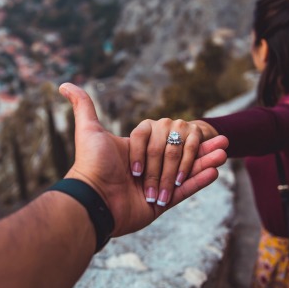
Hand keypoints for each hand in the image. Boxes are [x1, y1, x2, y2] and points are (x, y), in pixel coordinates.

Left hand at [59, 83, 227, 236]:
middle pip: (179, 155)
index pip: (163, 141)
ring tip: (224, 152)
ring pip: (186, 172)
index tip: (198, 129)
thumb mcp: (88, 129)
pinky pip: (185, 191)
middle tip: (223, 142)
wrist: (94, 198)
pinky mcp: (161, 205)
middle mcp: (146, 169)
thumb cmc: (92, 163)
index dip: (181, 137)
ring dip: (205, 162)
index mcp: (135, 153)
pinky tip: (215, 169)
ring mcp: (155, 187)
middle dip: (201, 149)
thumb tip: (63, 83)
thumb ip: (83, 105)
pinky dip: (199, 181)